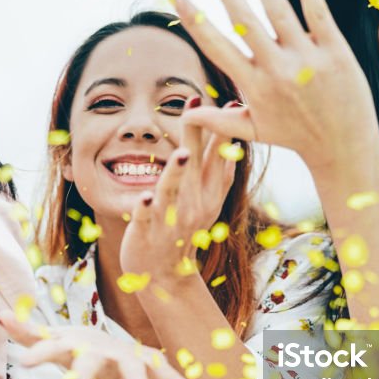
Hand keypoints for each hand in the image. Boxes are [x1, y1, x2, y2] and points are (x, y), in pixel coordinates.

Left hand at [0, 312, 192, 378]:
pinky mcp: (145, 364)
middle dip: (85, 369)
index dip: (38, 353)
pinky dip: (172, 378)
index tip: (21, 363)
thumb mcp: (51, 341)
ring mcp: (124, 355)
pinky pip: (160, 370)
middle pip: (90, 358)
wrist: (109, 345)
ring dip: (135, 377)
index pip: (51, 347)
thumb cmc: (74, 346)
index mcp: (72, 345)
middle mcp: (99, 348)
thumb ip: (27, 332)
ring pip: (131, 364)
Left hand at [118, 109, 236, 286]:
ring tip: (180, 154)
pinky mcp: (147, 232)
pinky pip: (147, 218)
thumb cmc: (182, 228)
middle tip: (198, 108)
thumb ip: (217, 170)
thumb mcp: (207, 200)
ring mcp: (170, 219)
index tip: (230, 104)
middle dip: (197, 137)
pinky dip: (147, 208)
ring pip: (173, 192)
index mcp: (208, 194)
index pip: (219, 158)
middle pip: (195, 166)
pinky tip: (146, 197)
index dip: (223, 131)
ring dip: (176, 173)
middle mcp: (193, 204)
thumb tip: (231, 136)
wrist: (164, 275)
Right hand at [173, 0, 378, 169]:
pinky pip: (318, 13)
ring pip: (278, 10)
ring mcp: (306, 59)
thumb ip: (217, 120)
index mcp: (253, 86)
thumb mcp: (253, 131)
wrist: (343, 146)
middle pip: (244, 19)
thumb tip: (184, 115)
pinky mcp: (335, 51)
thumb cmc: (295, 136)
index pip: (216, 46)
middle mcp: (276, 70)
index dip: (195, 19)